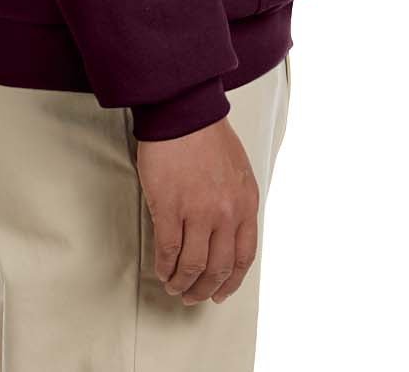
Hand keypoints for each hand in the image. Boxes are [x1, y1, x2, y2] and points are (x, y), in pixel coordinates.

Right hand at [135, 115, 259, 304]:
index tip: (221, 292)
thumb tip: (227, 234)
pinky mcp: (170, 206)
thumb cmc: (209, 136)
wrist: (184, 111)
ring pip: (193, 265)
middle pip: (218, 268)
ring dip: (182, 283)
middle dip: (205, 289)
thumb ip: (236, 203)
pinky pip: (169, 250)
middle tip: (193, 296)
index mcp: (246, 203)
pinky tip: (162, 269)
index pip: (244, 257)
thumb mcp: (239, 171)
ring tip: (174, 286)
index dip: (231, 281)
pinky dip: (165, 266)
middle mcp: (226, 213)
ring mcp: (198, 211)